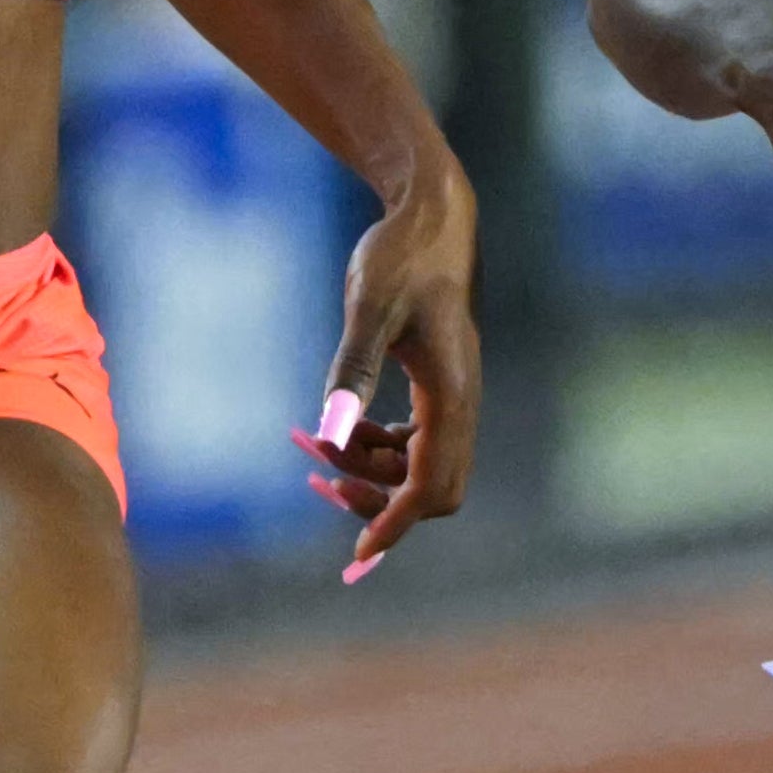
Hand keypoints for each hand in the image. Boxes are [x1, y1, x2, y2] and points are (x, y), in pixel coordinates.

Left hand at [292, 168, 486, 585]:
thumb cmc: (400, 257)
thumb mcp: (369, 310)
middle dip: (375, 498)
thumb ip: (351, 371)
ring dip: (368, 470)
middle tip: (317, 480)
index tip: (358, 555)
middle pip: (430, 491)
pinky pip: (413, 442)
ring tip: (311, 444)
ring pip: (417, 467)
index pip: (429, 487)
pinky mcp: (438, 384)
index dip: (394, 525)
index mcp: (451, 397)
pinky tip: (338, 429)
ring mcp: (452, 396)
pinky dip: (376, 447)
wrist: (431, 216)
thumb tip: (331, 430)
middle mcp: (461, 404)